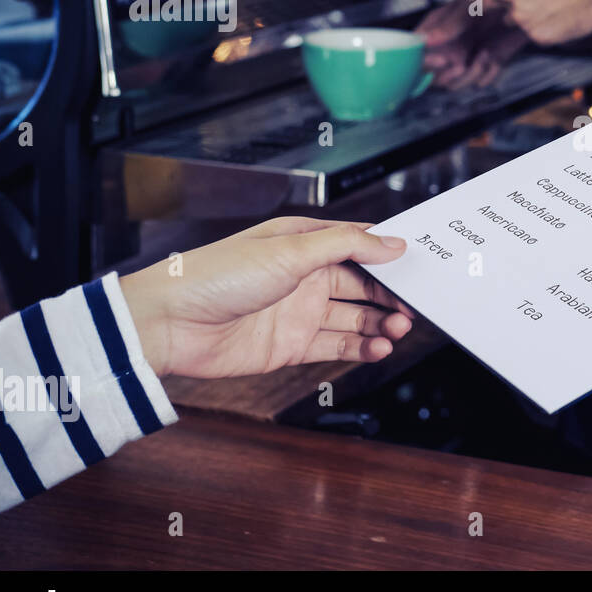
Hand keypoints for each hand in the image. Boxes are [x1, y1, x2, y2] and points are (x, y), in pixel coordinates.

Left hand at [119, 218, 414, 378]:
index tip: (421, 264)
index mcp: (304, 243)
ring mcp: (299, 311)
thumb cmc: (217, 276)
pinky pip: (338, 346)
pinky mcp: (292, 345)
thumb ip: (347, 246)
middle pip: (363, 284)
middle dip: (391, 294)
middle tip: (415, 305)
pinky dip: (362, 348)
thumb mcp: (290, 251)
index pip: (359, 244)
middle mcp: (305, 276)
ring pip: (355, 317)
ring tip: (399, 329)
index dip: (390, 254)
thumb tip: (392, 243)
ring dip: (381, 323)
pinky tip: (379, 347)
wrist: (170, 324)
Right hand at [420, 0, 528, 88]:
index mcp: (439, 31)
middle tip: (459, 65)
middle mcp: (449, 47)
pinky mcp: (488, 64)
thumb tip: (423, 40)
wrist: (527, 5)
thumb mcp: (469, 7)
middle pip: (436, 76)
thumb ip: (446, 24)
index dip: (426, 62)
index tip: (440, 60)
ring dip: (469, 74)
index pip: (419, 55)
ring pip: (457, 82)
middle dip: (447, 75)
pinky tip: (490, 57)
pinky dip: (485, 75)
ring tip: (481, 56)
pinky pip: (480, 81)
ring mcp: (467, 57)